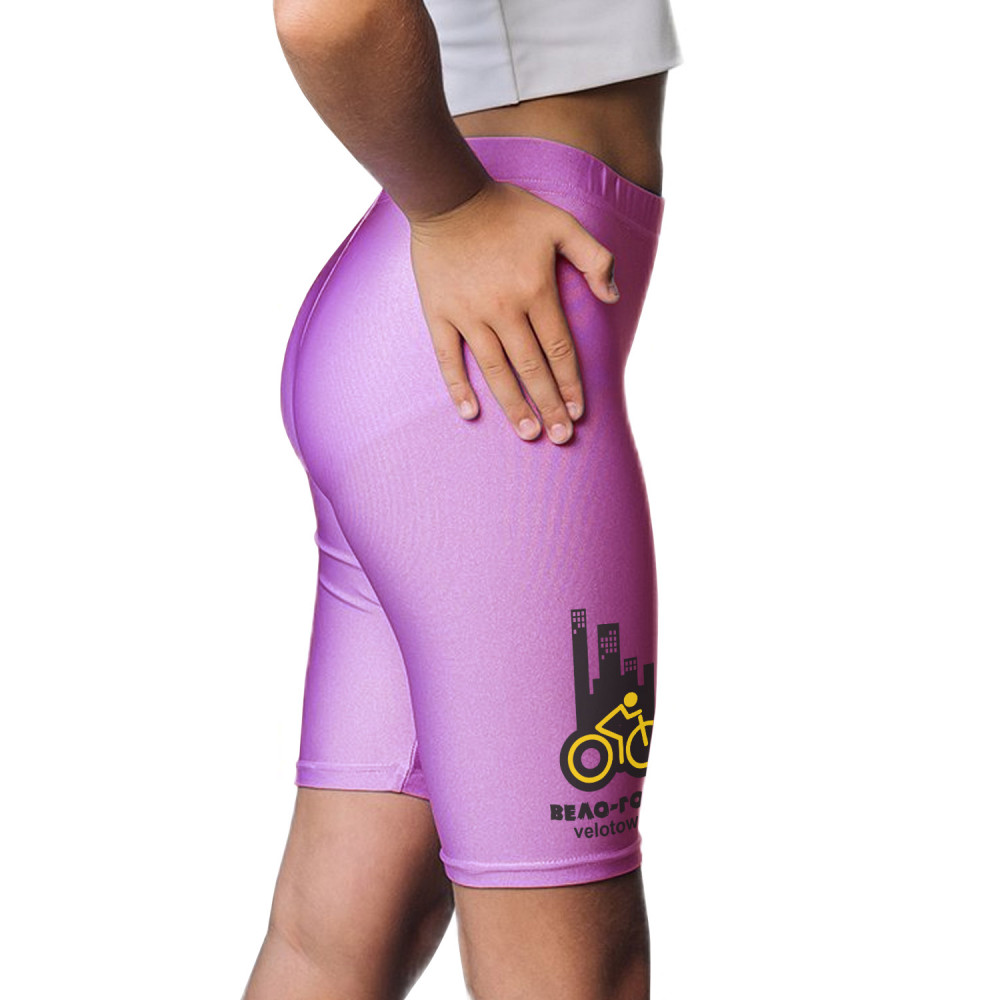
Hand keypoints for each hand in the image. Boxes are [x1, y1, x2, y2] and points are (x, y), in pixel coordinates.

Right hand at [408, 178, 619, 443]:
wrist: (449, 196)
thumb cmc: (508, 209)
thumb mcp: (562, 223)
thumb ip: (595, 258)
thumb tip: (612, 298)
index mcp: (536, 290)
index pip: (559, 350)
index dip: (570, 384)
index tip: (579, 412)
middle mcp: (504, 309)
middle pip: (532, 368)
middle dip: (549, 405)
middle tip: (560, 437)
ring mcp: (469, 315)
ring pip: (496, 371)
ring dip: (513, 405)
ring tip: (528, 433)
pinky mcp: (440, 314)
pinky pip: (449, 358)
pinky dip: (458, 387)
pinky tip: (471, 413)